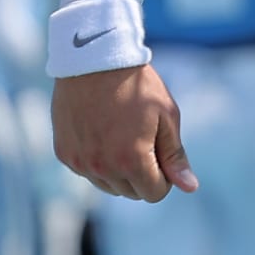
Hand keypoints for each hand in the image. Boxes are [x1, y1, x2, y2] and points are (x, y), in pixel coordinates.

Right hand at [51, 65, 197, 201]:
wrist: (95, 60)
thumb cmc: (138, 86)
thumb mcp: (166, 116)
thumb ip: (175, 156)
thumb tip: (190, 188)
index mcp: (131, 160)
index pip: (154, 194)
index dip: (164, 176)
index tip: (163, 151)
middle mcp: (102, 168)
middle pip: (131, 192)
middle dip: (143, 173)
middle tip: (144, 137)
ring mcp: (80, 162)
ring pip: (108, 185)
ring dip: (119, 170)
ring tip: (124, 133)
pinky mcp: (64, 154)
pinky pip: (87, 171)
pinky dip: (98, 160)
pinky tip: (103, 132)